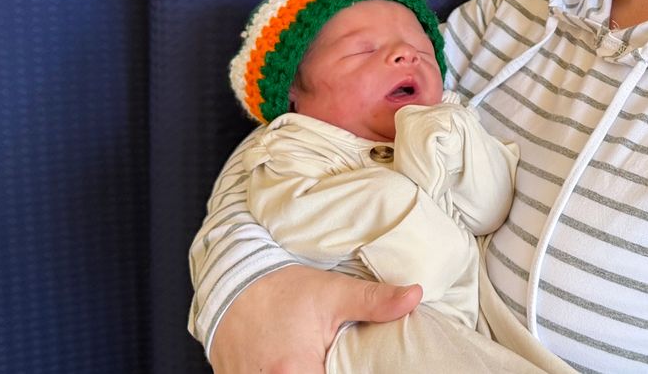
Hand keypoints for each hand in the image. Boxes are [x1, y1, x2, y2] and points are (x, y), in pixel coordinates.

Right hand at [208, 264, 421, 373]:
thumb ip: (374, 301)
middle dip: (328, 373)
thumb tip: (415, 296)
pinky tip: (293, 362)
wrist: (232, 281)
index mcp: (296, 372)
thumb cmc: (282, 289)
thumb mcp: (332, 292)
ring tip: (317, 359)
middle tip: (338, 359)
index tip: (356, 365)